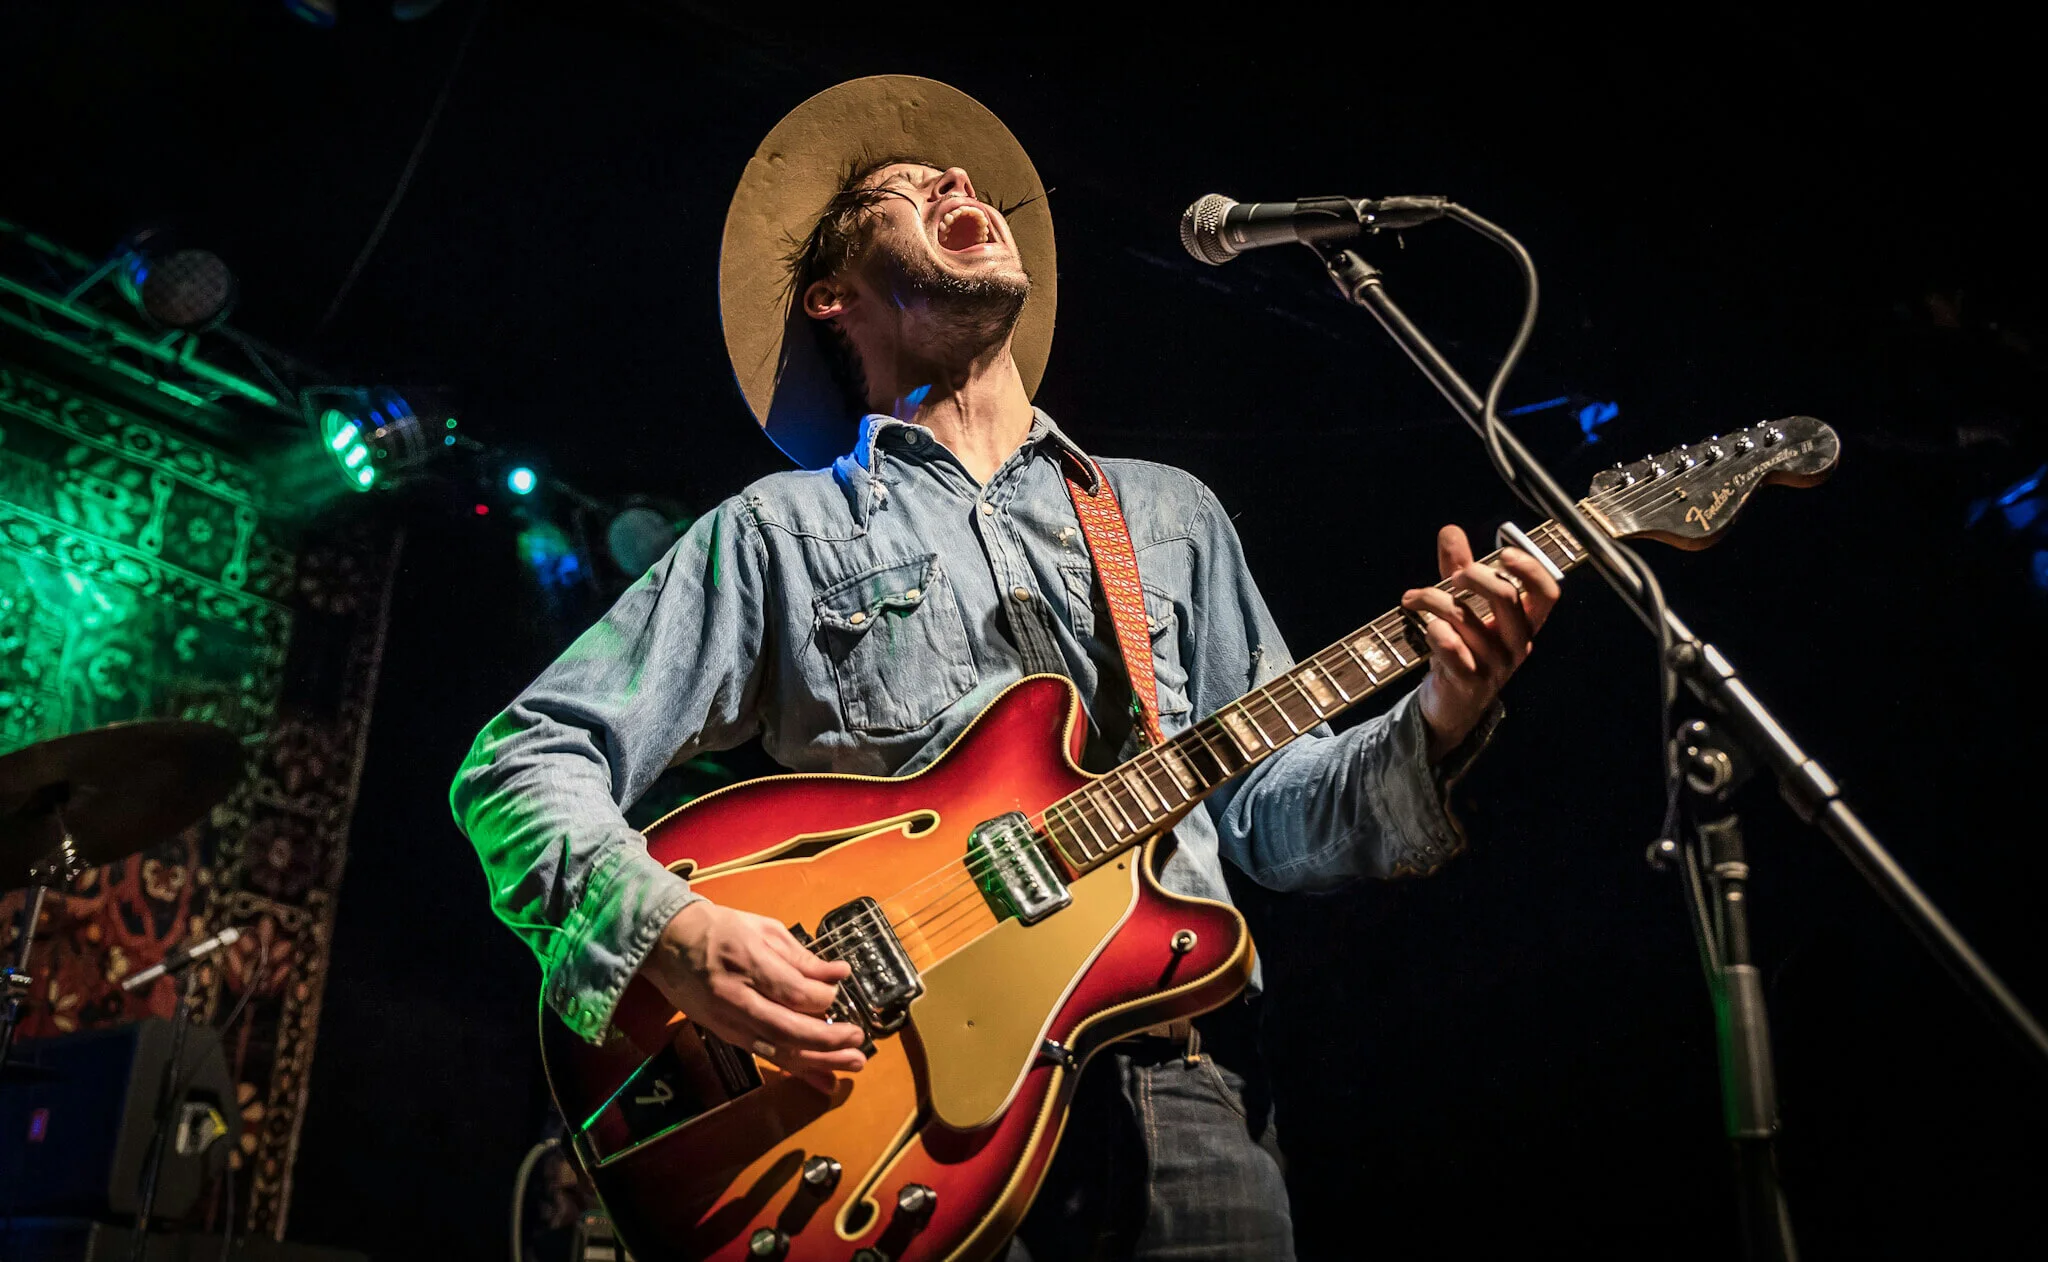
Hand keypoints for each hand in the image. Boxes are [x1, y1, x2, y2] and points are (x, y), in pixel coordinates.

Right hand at [639, 900, 867, 1092]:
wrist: (669, 944)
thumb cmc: (720, 929)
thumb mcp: (763, 929)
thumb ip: (801, 956)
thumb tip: (838, 974)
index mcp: (747, 962)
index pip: (793, 992)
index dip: (822, 998)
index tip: (837, 993)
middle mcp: (737, 999)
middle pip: (788, 1029)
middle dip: (828, 1039)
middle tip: (859, 1039)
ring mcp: (729, 1022)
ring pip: (778, 1051)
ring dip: (820, 1061)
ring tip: (854, 1063)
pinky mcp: (727, 1036)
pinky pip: (766, 1057)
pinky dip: (798, 1071)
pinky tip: (824, 1081)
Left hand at [1401, 525, 1560, 761]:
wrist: (1450, 704)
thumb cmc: (1462, 649)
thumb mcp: (1463, 606)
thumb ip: (1457, 568)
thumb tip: (1450, 531)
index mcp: (1524, 623)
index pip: (1546, 594)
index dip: (1531, 570)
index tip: (1504, 552)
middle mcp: (1516, 644)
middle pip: (1507, 600)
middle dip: (1476, 577)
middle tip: (1452, 574)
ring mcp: (1495, 666)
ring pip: (1469, 622)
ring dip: (1436, 602)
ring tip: (1414, 598)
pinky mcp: (1469, 683)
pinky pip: (1454, 651)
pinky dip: (1437, 633)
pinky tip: (1427, 628)